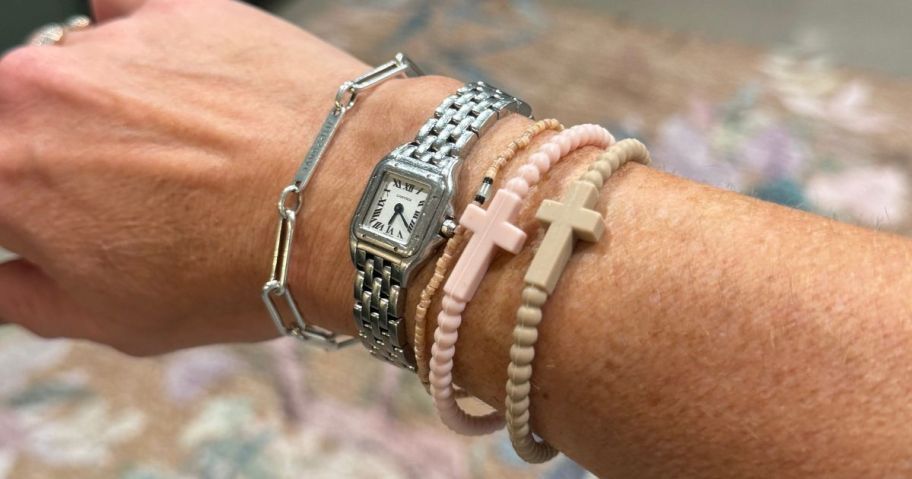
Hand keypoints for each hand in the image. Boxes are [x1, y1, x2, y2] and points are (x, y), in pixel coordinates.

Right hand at [0, 0, 454, 353]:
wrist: (346, 200)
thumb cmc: (242, 267)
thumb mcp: (118, 319)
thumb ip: (30, 297)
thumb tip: (5, 281)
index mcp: (7, 174)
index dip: (27, 212)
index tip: (57, 219)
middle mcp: (35, 92)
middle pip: (17, 119)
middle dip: (52, 157)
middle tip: (118, 193)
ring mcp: (106, 43)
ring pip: (69, 69)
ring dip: (97, 105)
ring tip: (173, 148)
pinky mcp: (172, 8)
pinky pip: (123, 10)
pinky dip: (134, 40)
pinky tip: (169, 74)